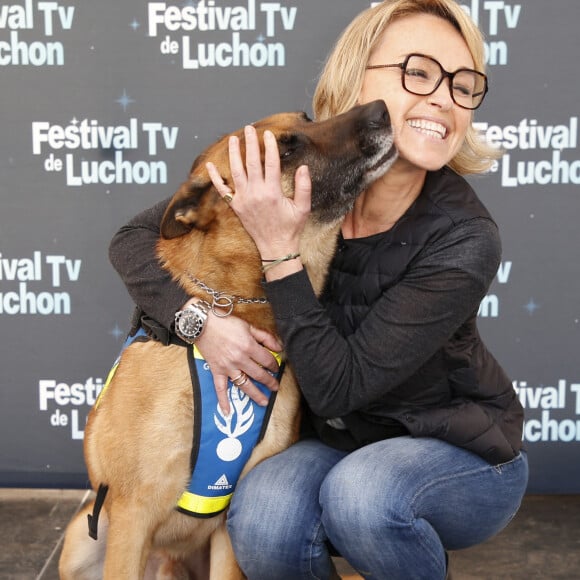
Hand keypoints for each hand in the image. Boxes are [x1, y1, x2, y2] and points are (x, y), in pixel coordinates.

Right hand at [195, 310, 282, 414]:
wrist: (202, 323)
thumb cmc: (225, 322)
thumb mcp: (248, 326)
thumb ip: (265, 337)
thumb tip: (279, 347)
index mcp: (248, 346)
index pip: (267, 360)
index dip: (274, 365)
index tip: (276, 368)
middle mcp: (239, 359)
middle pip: (259, 374)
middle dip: (270, 382)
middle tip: (275, 387)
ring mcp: (227, 367)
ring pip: (244, 384)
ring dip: (255, 394)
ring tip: (264, 402)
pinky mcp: (216, 371)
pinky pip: (220, 388)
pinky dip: (223, 401)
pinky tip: (228, 412)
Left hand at [206, 125, 311, 259]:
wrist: (276, 248)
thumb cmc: (290, 228)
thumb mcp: (303, 208)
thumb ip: (304, 186)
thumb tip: (303, 167)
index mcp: (273, 192)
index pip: (271, 163)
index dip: (270, 147)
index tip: (268, 135)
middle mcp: (256, 194)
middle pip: (251, 163)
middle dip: (250, 144)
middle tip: (249, 129)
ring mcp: (244, 200)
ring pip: (236, 172)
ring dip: (233, 154)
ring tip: (232, 140)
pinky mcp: (236, 206)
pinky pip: (222, 190)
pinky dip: (215, 178)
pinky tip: (209, 166)